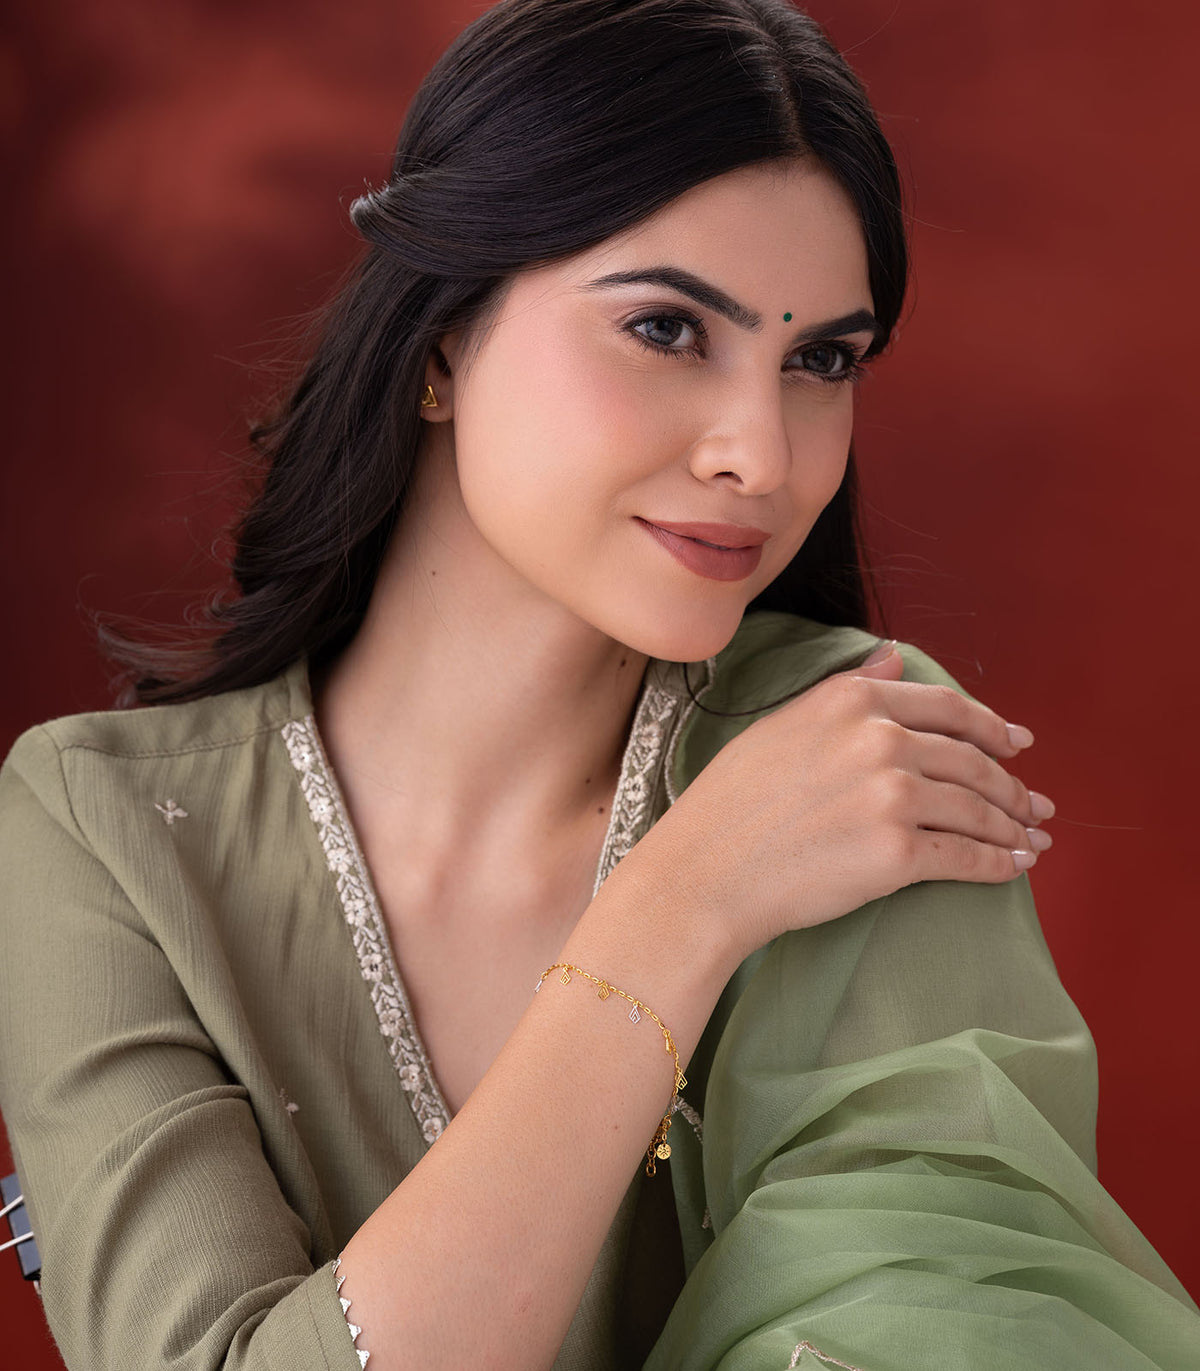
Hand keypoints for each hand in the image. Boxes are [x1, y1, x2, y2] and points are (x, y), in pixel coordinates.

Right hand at [631, 641, 1051, 961]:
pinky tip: (1013, 868)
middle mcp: (878, 739)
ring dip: (1012, 827)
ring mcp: (891, 796)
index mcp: (850, 700)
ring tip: (1030, 840)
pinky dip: (999, 864)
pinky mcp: (897, 854)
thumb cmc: (730, 805)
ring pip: (977, 808)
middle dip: (1012, 786)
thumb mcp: (783, 726)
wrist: (704, 873)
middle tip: (1033, 804)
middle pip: (972, 759)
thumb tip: (894, 657)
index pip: (945, 707)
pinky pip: (967, 857)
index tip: (1018, 743)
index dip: (992, 726)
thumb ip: (846, 689)